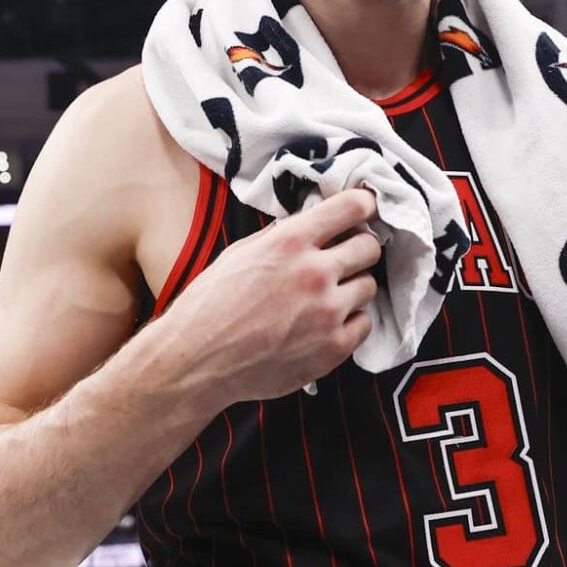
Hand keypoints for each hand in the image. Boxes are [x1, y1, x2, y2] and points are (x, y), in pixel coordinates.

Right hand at [164, 188, 382, 402]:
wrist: (196, 361)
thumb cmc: (209, 306)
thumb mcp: (239, 254)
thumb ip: (279, 236)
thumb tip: (307, 223)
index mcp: (289, 242)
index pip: (352, 207)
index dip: (364, 205)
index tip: (366, 209)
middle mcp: (314, 272)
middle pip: (369, 246)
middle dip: (358, 249)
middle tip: (344, 259)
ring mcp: (327, 312)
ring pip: (369, 286)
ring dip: (352, 288)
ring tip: (326, 298)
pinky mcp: (333, 347)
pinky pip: (364, 324)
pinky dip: (349, 323)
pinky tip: (325, 325)